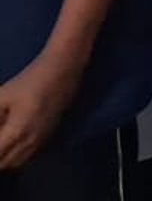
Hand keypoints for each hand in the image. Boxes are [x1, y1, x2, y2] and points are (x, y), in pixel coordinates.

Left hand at [0, 55, 80, 170]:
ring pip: (16, 163)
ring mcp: (41, 140)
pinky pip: (27, 157)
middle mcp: (30, 142)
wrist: (62, 72)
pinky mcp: (48, 136)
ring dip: (4, 159)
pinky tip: (11, 145)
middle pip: (3, 163)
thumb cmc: (30, 81)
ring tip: (1, 143)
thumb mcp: (2, 96)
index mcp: (16, 132)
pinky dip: (15, 157)